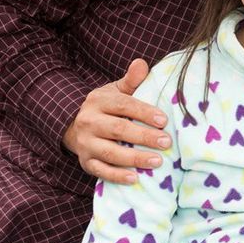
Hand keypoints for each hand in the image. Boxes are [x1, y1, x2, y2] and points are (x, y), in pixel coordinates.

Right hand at [63, 59, 171, 183]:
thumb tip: (142, 63)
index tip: (164, 120)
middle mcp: (89, 122)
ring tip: (157, 162)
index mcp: (98, 101)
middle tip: (167, 142)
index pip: (123, 106)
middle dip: (143, 137)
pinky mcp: (86, 162)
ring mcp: (86, 144)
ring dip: (134, 159)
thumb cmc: (107, 107)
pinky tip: (135, 178)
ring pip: (110, 153)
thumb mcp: (116, 91)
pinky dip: (117, 176)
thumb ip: (131, 81)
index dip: (144, 112)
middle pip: (118, 130)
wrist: (77, 126)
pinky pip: (101, 171)